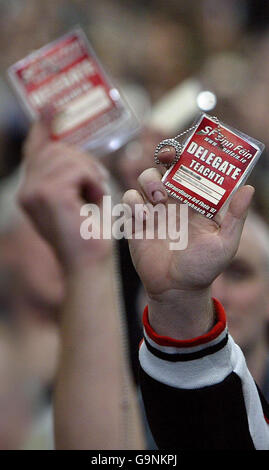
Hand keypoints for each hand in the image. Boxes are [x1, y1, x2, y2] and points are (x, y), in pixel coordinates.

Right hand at [19, 121, 111, 272]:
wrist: (89, 263)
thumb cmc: (89, 232)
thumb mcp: (78, 195)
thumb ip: (68, 171)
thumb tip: (69, 142)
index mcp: (31, 190)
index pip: (35, 150)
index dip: (43, 127)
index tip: (51, 107)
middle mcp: (25, 190)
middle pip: (55, 149)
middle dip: (83, 161)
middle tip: (96, 183)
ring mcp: (33, 192)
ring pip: (67, 156)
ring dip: (89, 173)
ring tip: (94, 195)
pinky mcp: (47, 195)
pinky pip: (76, 168)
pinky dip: (92, 181)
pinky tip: (93, 199)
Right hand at [122, 148, 253, 337]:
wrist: (176, 289)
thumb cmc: (203, 268)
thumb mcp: (225, 243)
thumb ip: (235, 217)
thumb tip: (249, 188)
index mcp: (196, 201)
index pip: (192, 169)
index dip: (190, 154)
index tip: (189, 148)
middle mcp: (175, 200)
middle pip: (166, 166)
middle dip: (166, 156)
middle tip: (168, 158)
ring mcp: (155, 209)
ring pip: (146, 178)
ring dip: (150, 181)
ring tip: (159, 199)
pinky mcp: (136, 221)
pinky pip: (129, 199)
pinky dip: (133, 202)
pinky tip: (144, 217)